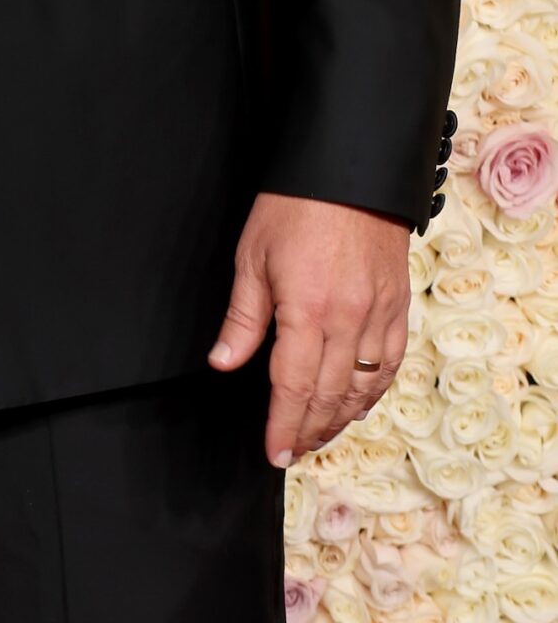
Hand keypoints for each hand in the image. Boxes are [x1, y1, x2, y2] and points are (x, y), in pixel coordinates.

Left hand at [209, 190, 410, 466]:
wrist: (350, 169)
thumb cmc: (295, 206)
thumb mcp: (253, 257)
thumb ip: (242, 318)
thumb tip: (223, 362)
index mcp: (307, 311)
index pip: (294, 388)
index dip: (283, 426)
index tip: (274, 452)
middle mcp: (349, 321)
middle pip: (330, 396)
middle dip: (309, 430)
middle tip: (293, 450)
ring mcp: (379, 315)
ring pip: (364, 387)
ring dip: (341, 418)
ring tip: (320, 434)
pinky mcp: (399, 306)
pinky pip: (391, 363)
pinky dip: (373, 390)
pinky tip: (358, 401)